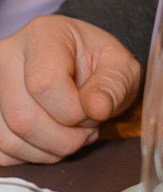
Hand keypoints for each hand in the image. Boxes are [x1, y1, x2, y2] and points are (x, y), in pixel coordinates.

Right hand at [0, 14, 141, 161]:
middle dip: (64, 138)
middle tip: (86, 128)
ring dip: (50, 150)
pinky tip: (51, 139)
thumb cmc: (98, 65)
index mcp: (42, 35)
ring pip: (9, 139)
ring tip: (72, 134)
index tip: (95, 111)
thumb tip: (96, 108)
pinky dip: (31, 156)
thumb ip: (114, 85)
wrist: (79, 66)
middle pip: (22, 117)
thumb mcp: (121, 68)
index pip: (44, 84)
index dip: (74, 111)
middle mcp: (5, 56)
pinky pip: (2, 152)